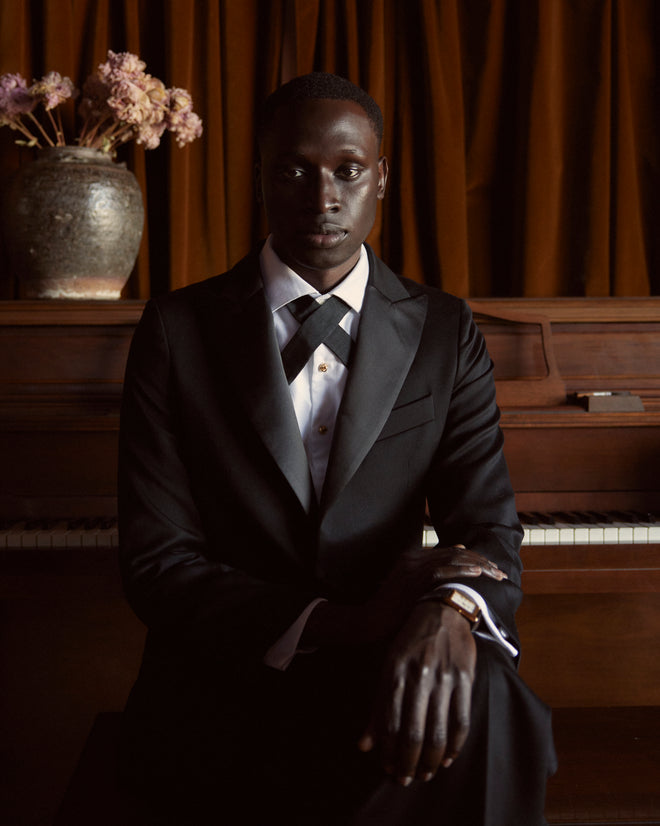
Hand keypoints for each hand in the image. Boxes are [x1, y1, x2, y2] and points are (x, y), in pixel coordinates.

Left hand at [358, 599, 476, 784]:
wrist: (442, 609)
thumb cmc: (410, 640)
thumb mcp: (387, 665)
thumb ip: (378, 706)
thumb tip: (365, 745)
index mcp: (395, 672)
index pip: (390, 723)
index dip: (389, 752)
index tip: (389, 770)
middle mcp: (419, 676)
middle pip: (413, 733)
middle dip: (409, 762)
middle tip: (407, 778)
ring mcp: (444, 677)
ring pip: (438, 731)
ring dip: (432, 760)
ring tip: (426, 773)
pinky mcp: (465, 678)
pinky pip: (461, 719)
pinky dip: (455, 744)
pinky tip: (448, 757)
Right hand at [363, 544, 504, 639]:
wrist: (370, 621)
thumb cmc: (393, 610)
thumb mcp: (413, 589)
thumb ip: (431, 576)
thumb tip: (458, 558)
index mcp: (413, 557)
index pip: (450, 552)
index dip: (474, 558)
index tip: (491, 568)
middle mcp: (414, 557)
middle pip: (454, 553)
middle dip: (480, 561)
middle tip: (499, 571)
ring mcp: (413, 566)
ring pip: (452, 559)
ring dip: (477, 564)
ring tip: (495, 572)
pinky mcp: (413, 578)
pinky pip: (443, 570)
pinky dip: (462, 569)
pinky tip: (478, 572)